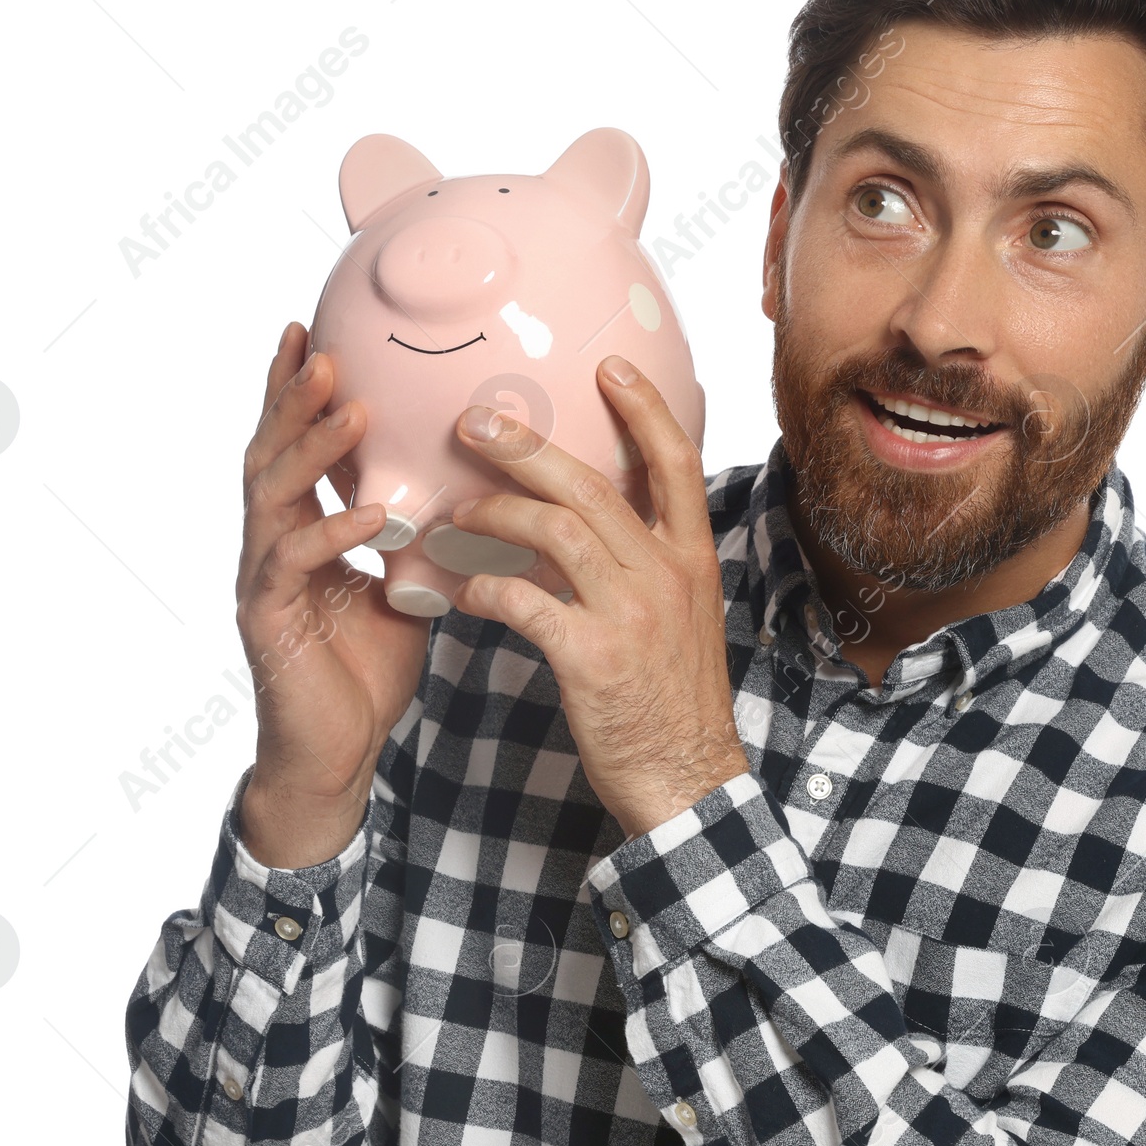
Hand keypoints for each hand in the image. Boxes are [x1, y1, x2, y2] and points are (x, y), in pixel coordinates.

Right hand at [235, 321, 430, 863]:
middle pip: (269, 453)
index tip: (314, 331)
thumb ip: (419, 542)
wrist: (336, 753)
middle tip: (322, 346)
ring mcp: (264, 581)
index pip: (293, 448)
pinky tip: (368, 512)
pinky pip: (293, 565)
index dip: (296, 393)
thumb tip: (471, 497)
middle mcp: (273, 546)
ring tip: (346, 403)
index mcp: (302, 533)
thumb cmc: (366, 672)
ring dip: (310, 446)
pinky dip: (333, 533)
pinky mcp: (268, 622)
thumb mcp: (404, 591)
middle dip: (293, 399)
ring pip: (273, 496)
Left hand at [449, 355, 747, 839]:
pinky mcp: (592, 657)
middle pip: (592, 484)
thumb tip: (593, 525)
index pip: (676, 464)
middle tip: (476, 423)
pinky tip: (462, 593)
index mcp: (691, 561)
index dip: (645, 408)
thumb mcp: (683, 620)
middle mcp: (666, 575)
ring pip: (554, 531)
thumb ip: (645, 567)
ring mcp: (631, 614)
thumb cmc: (673, 701)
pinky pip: (524, 602)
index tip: (610, 366)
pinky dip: (483, 590)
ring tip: (454, 517)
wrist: (688, 779)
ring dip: (493, 514)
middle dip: (527, 446)